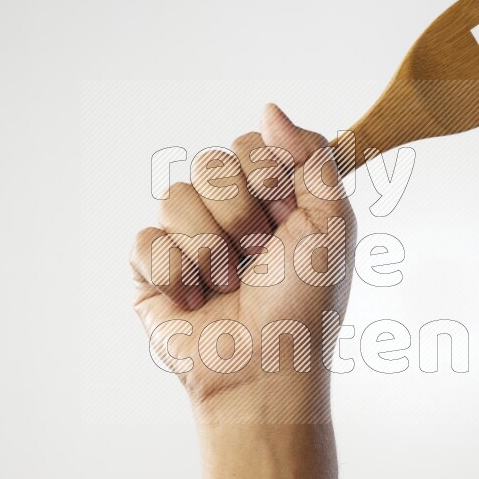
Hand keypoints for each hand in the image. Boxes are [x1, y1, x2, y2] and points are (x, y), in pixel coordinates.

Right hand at [130, 104, 355, 424]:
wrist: (267, 368)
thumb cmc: (306, 304)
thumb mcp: (333, 223)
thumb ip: (312, 157)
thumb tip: (269, 110)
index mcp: (268, 198)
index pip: (247, 145)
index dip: (265, 178)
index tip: (285, 220)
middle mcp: (225, 213)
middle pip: (208, 163)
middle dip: (239, 215)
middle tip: (258, 256)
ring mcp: (186, 241)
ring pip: (174, 198)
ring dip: (210, 250)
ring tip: (228, 286)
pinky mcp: (151, 273)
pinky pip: (146, 241)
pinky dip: (177, 275)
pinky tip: (196, 301)